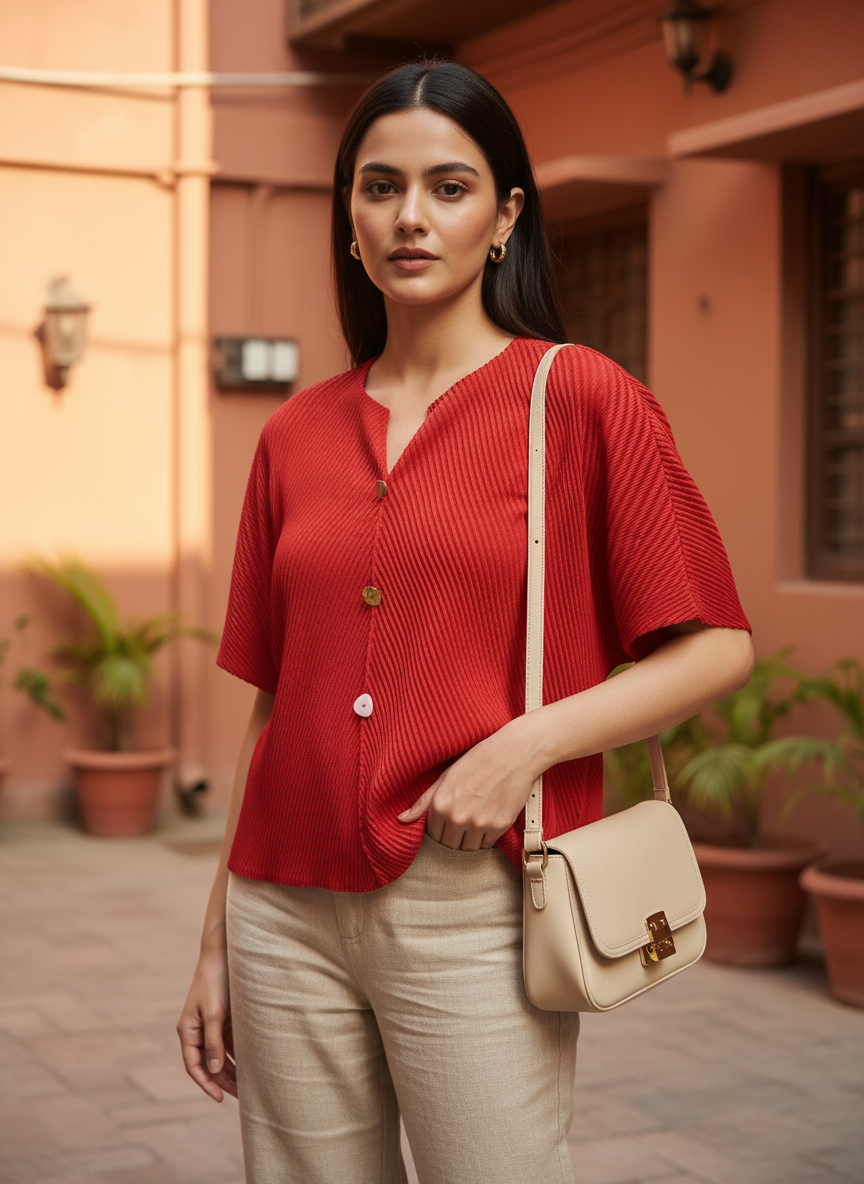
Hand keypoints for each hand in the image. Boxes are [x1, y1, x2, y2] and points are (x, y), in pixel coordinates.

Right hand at [177, 949, 237, 1101]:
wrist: (223, 954)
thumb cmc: (215, 981)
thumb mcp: (214, 1013)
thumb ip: (214, 1042)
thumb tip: (214, 1071)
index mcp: (188, 1031)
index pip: (194, 1065)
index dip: (206, 1083)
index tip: (221, 1098)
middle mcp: (197, 1031)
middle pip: (209, 1064)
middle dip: (223, 1081)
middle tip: (242, 1096)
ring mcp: (211, 1026)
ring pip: (220, 1056)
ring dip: (232, 1070)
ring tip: (249, 1086)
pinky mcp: (223, 1019)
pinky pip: (230, 1044)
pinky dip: (238, 1055)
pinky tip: (252, 1065)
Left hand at [397, 717, 541, 848]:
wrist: (513, 754)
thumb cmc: (477, 761)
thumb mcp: (445, 776)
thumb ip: (423, 802)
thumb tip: (400, 820)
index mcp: (440, 804)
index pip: (432, 835)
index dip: (440, 829)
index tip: (448, 820)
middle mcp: (457, 817)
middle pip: (449, 846)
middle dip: (453, 837)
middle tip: (462, 821)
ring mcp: (479, 824)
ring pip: (468, 849)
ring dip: (469, 840)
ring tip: (475, 820)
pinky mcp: (499, 826)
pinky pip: (486, 845)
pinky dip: (486, 837)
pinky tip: (488, 819)